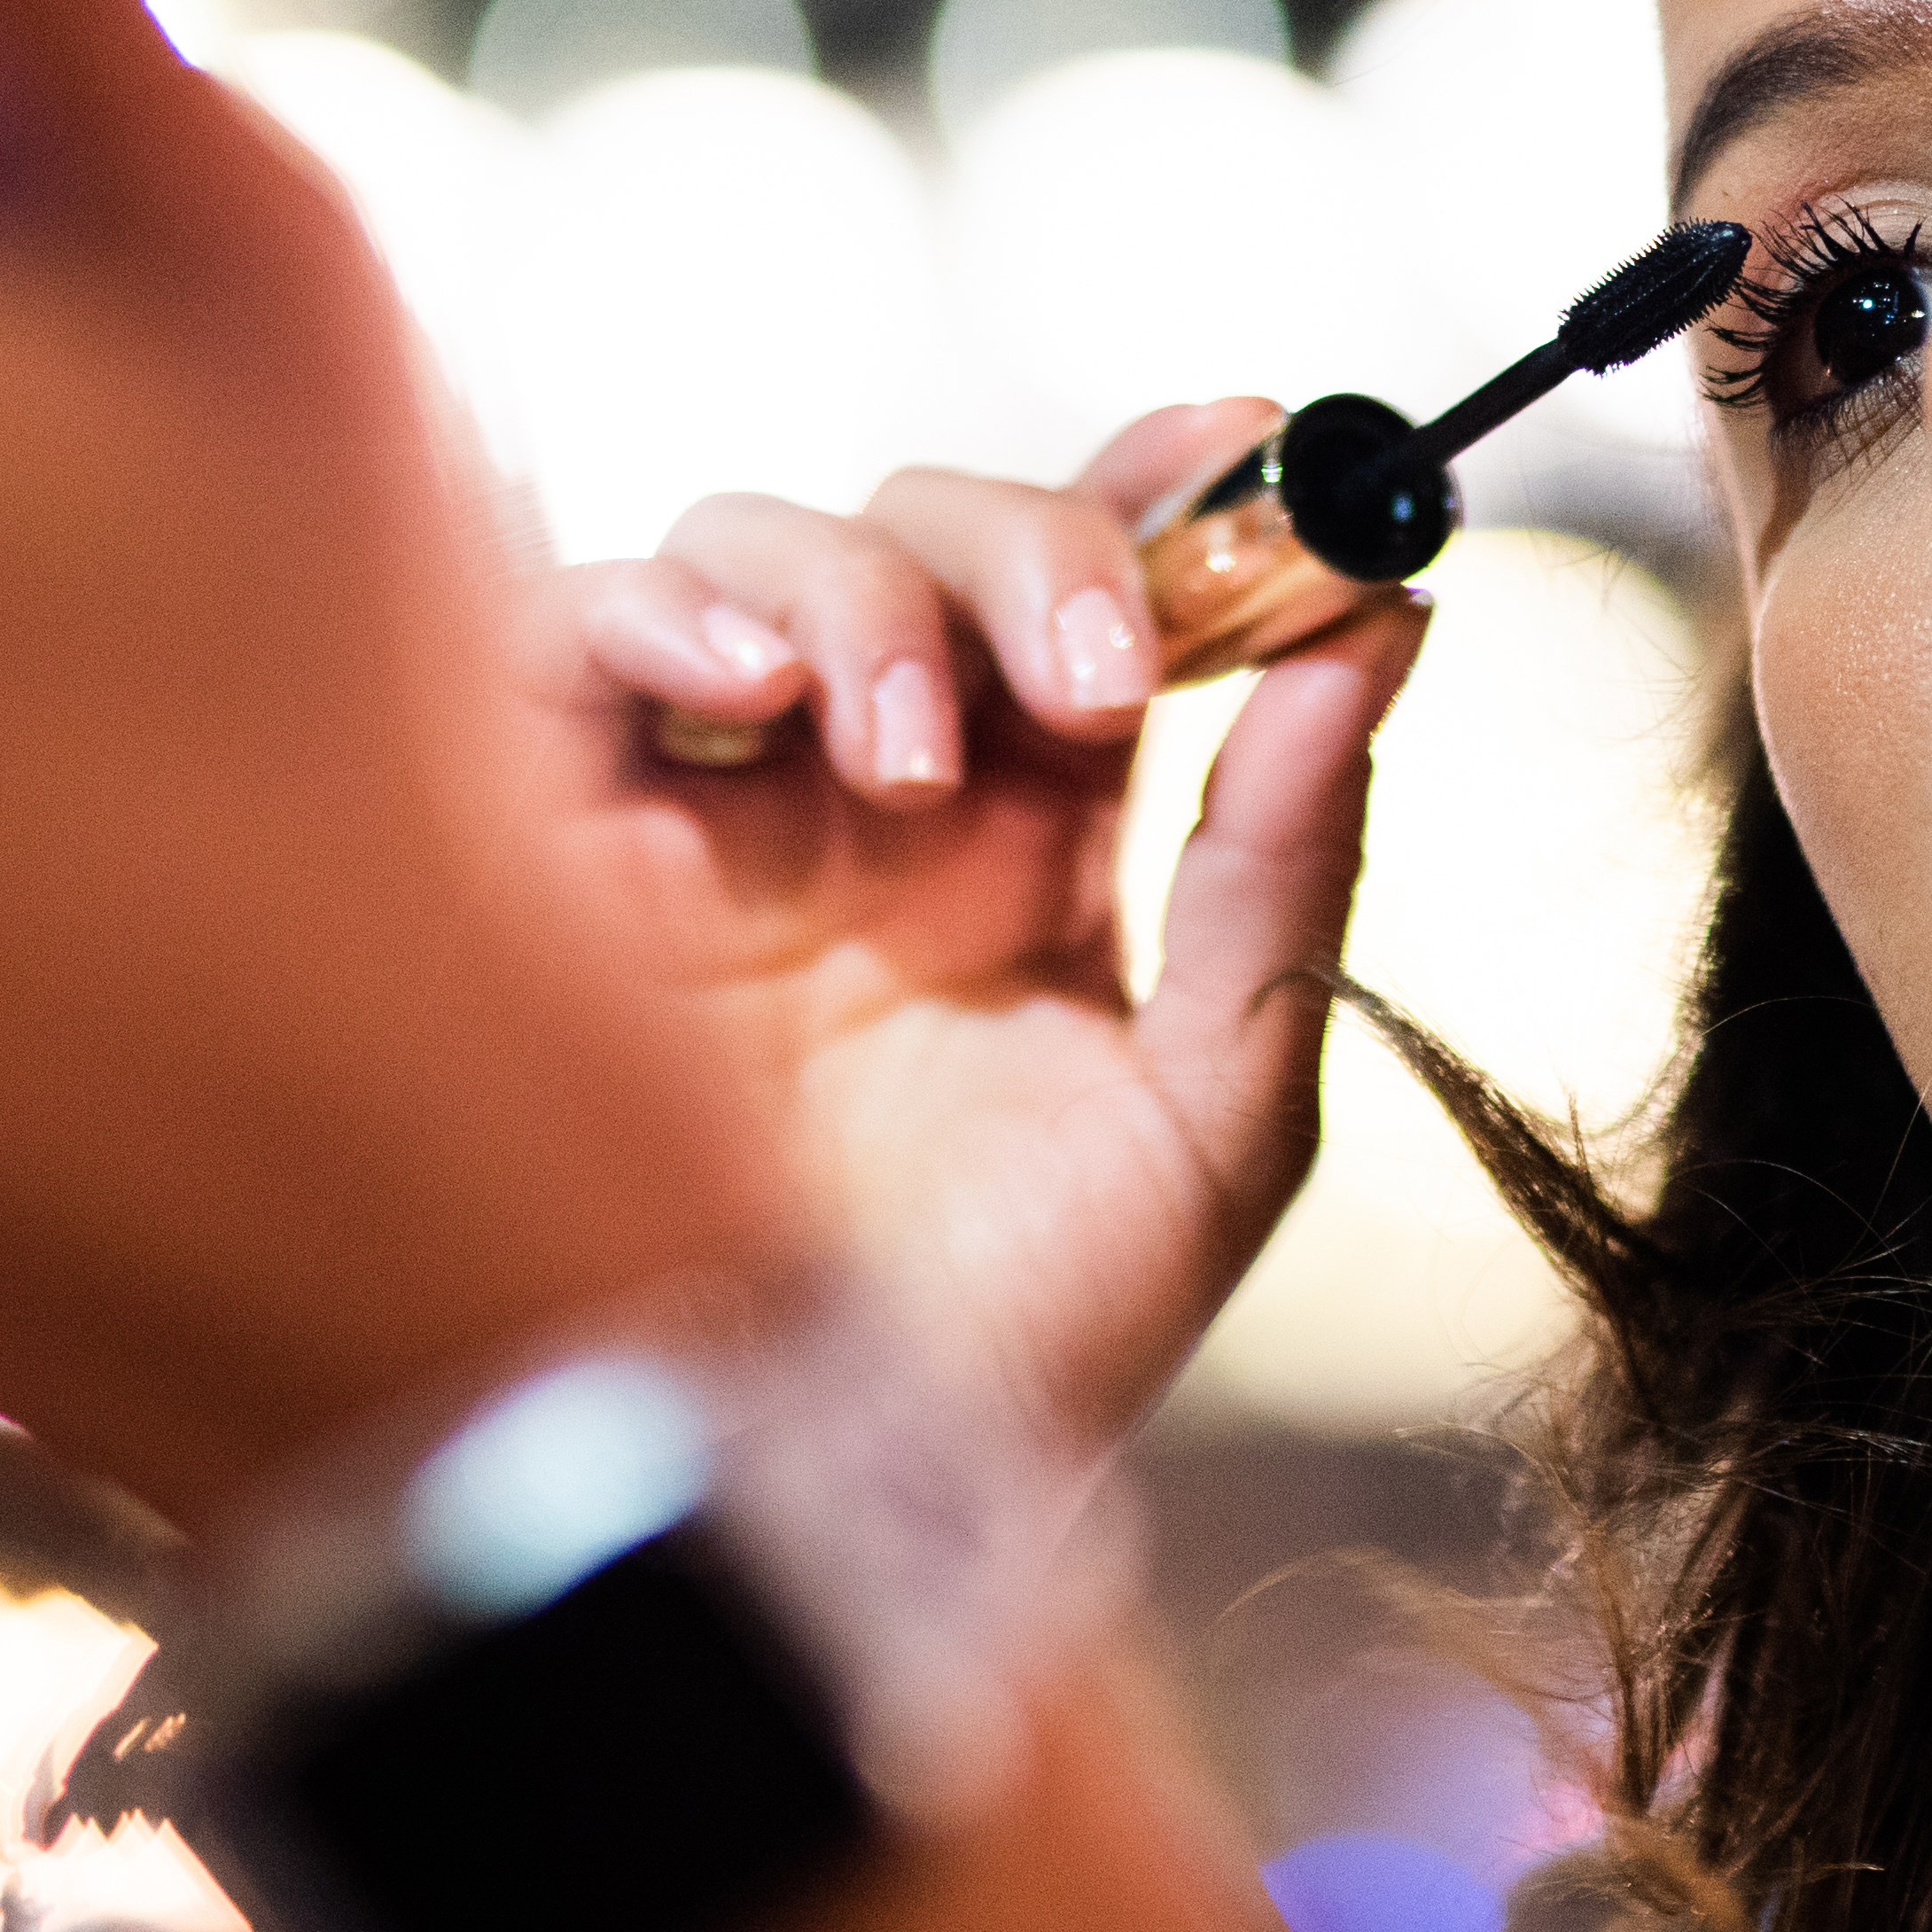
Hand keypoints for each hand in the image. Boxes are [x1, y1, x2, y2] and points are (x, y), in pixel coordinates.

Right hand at [552, 425, 1421, 1457]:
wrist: (831, 1500)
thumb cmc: (1022, 1337)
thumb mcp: (1211, 1110)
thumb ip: (1283, 873)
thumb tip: (1378, 632)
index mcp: (1030, 836)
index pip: (1095, 587)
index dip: (1170, 483)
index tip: (1261, 432)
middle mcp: (866, 792)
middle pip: (930, 526)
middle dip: (1028, 547)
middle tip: (1098, 675)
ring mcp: (707, 806)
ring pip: (753, 540)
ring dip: (857, 596)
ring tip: (900, 757)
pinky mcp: (553, 850)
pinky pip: (566, 636)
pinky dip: (655, 609)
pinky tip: (739, 692)